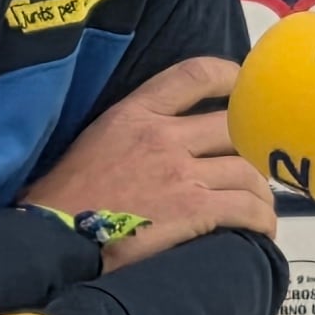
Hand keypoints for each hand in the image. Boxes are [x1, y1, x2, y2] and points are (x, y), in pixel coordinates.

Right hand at [24, 57, 275, 267]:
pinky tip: (261, 230)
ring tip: (261, 207)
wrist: (53, 238)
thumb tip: (166, 140)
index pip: (193, 75)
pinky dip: (262, 218)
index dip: (229, 76)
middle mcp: (163, 136)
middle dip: (253, 146)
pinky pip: (246, 207)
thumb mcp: (95, 142)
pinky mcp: (193, 210)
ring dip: (261, 190)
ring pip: (246, 170)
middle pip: (233, 126)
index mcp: (134, 113)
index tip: (245, 87)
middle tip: (258, 165)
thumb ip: (131, 132)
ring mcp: (180, 173)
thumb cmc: (64, 199)